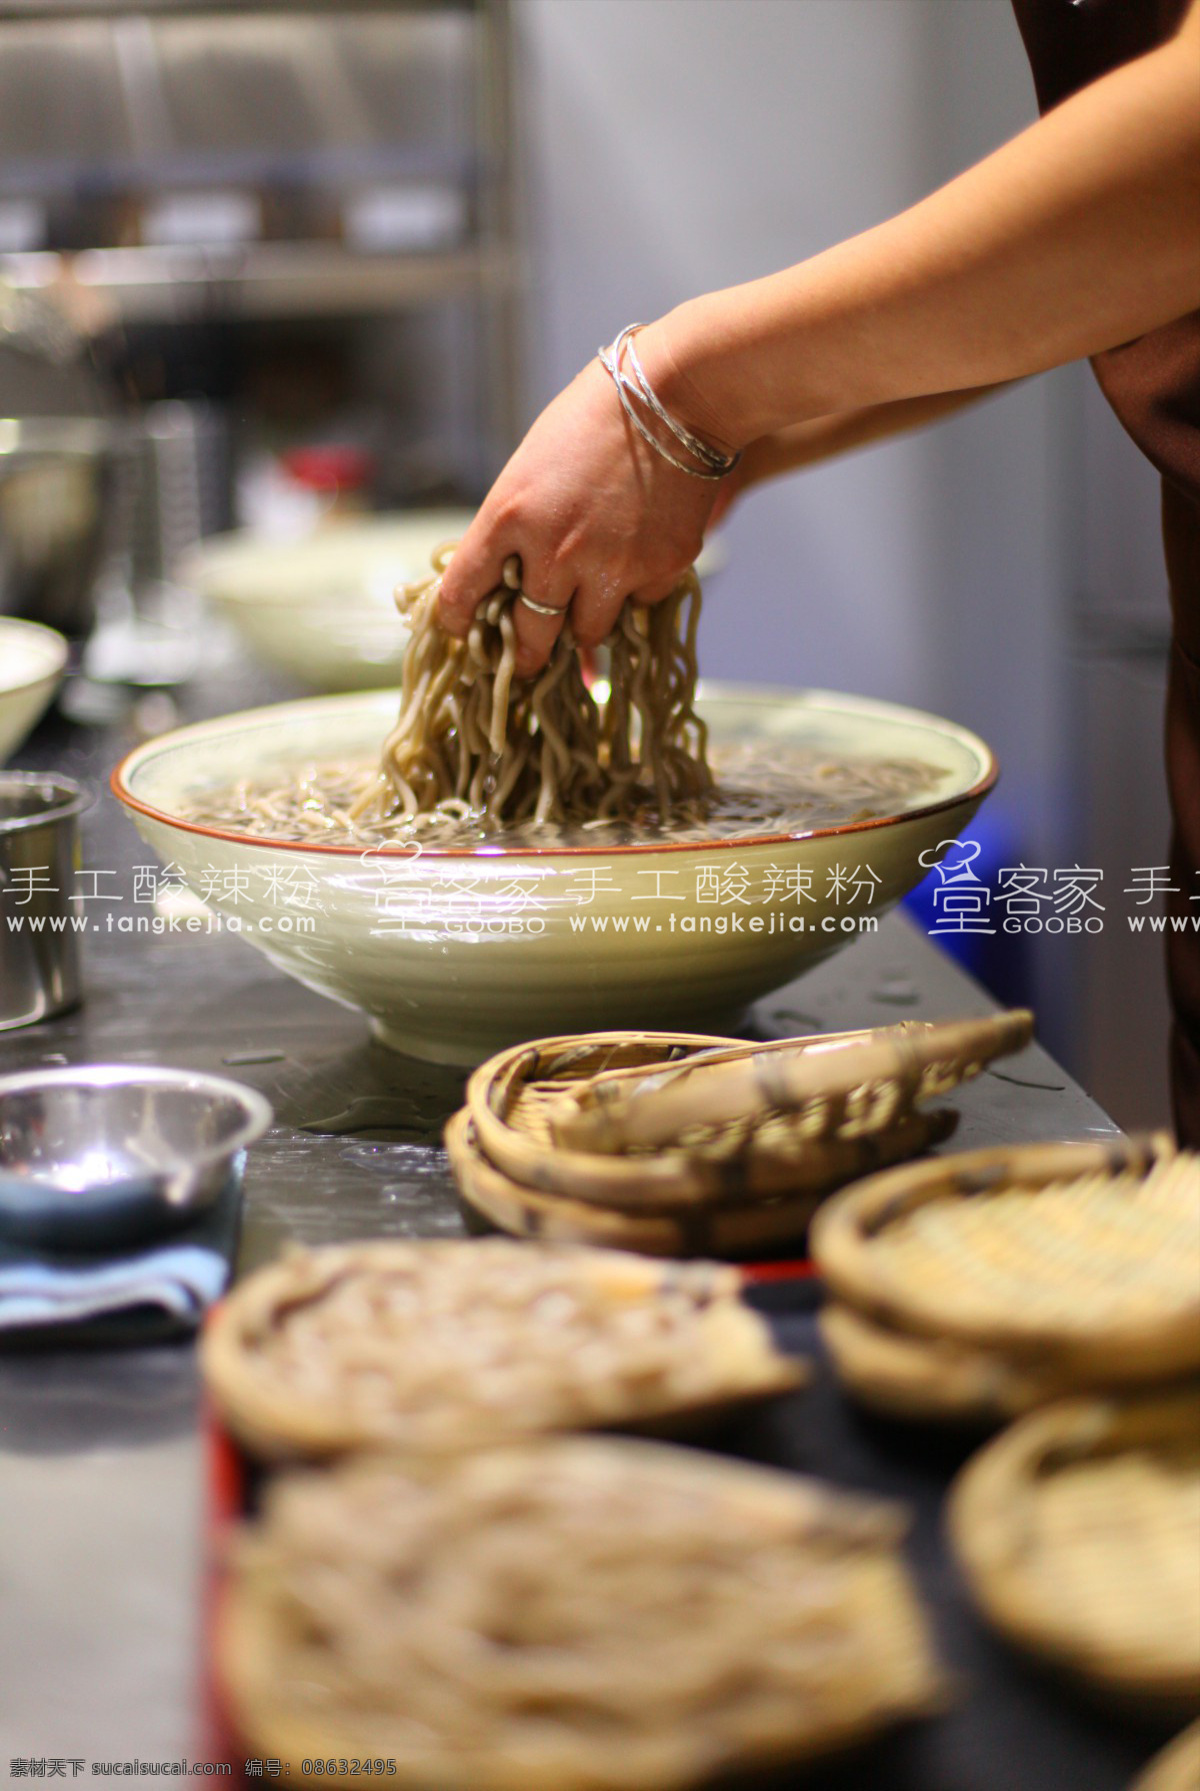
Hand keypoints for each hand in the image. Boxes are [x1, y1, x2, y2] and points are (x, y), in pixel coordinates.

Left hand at [436, 334, 730, 675]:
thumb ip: (514, 527)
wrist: (677, 395)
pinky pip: (637, 606)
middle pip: (529, 636)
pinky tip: (636, 557)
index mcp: (509, 517)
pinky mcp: (659, 570)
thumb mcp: (530, 468)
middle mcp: (555, 553)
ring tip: (587, 606)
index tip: (464, 630)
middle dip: (526, 654)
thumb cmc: (593, 420)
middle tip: (529, 660)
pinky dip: (633, 593)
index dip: (458, 620)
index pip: (462, 593)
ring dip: (583, 625)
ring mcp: (611, 567)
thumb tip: (507, 581)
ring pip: (587, 634)